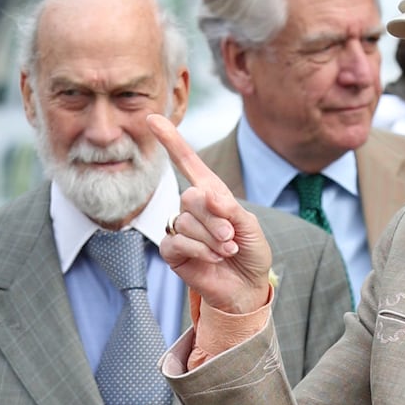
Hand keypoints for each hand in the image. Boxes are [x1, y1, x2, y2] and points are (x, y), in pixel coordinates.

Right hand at [147, 114, 272, 313]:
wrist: (247, 286)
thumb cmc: (250, 252)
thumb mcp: (250, 226)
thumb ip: (230, 209)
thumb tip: (208, 196)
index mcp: (211, 194)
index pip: (188, 162)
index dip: (171, 140)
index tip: (153, 118)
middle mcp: (192, 208)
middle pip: (192, 198)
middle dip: (216, 220)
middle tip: (232, 238)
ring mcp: (180, 228)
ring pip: (186, 222)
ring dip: (211, 239)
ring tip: (226, 251)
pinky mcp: (172, 250)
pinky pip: (177, 241)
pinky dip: (199, 250)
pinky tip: (213, 259)